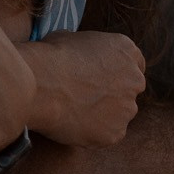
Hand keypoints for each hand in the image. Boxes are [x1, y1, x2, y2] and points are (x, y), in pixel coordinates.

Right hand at [18, 30, 144, 147]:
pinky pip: (107, 134)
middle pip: (129, 90)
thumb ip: (86, 51)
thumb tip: (77, 57)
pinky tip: (72, 123)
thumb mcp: (71, 38)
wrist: (40, 84)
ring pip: (119, 114)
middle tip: (86, 96)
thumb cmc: (50, 57)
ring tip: (73, 111)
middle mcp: (134, 79)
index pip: (133, 63)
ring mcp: (127, 109)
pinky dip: (93, 132)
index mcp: (126, 50)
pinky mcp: (115, 133)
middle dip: (113, 93)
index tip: (101, 76)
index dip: (116, 70)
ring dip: (103, 114)